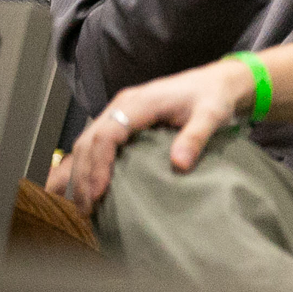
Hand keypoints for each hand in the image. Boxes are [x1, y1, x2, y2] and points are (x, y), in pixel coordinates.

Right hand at [50, 58, 257, 215]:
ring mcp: (118, 112)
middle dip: (82, 176)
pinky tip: (76, 187)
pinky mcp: (120, 122)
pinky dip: (82, 165)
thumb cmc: (212, 96)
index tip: (99, 192)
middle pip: (89, 141)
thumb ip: (196, 136)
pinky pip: (93, 143)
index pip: (107, 134)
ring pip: (85, 143)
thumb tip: (179, 164)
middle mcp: (121, 106)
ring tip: (80, 205)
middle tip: (87, 209)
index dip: (99, 164)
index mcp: (139, 102)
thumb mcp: (211, 114)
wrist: (216, 82)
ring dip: (78, 174)